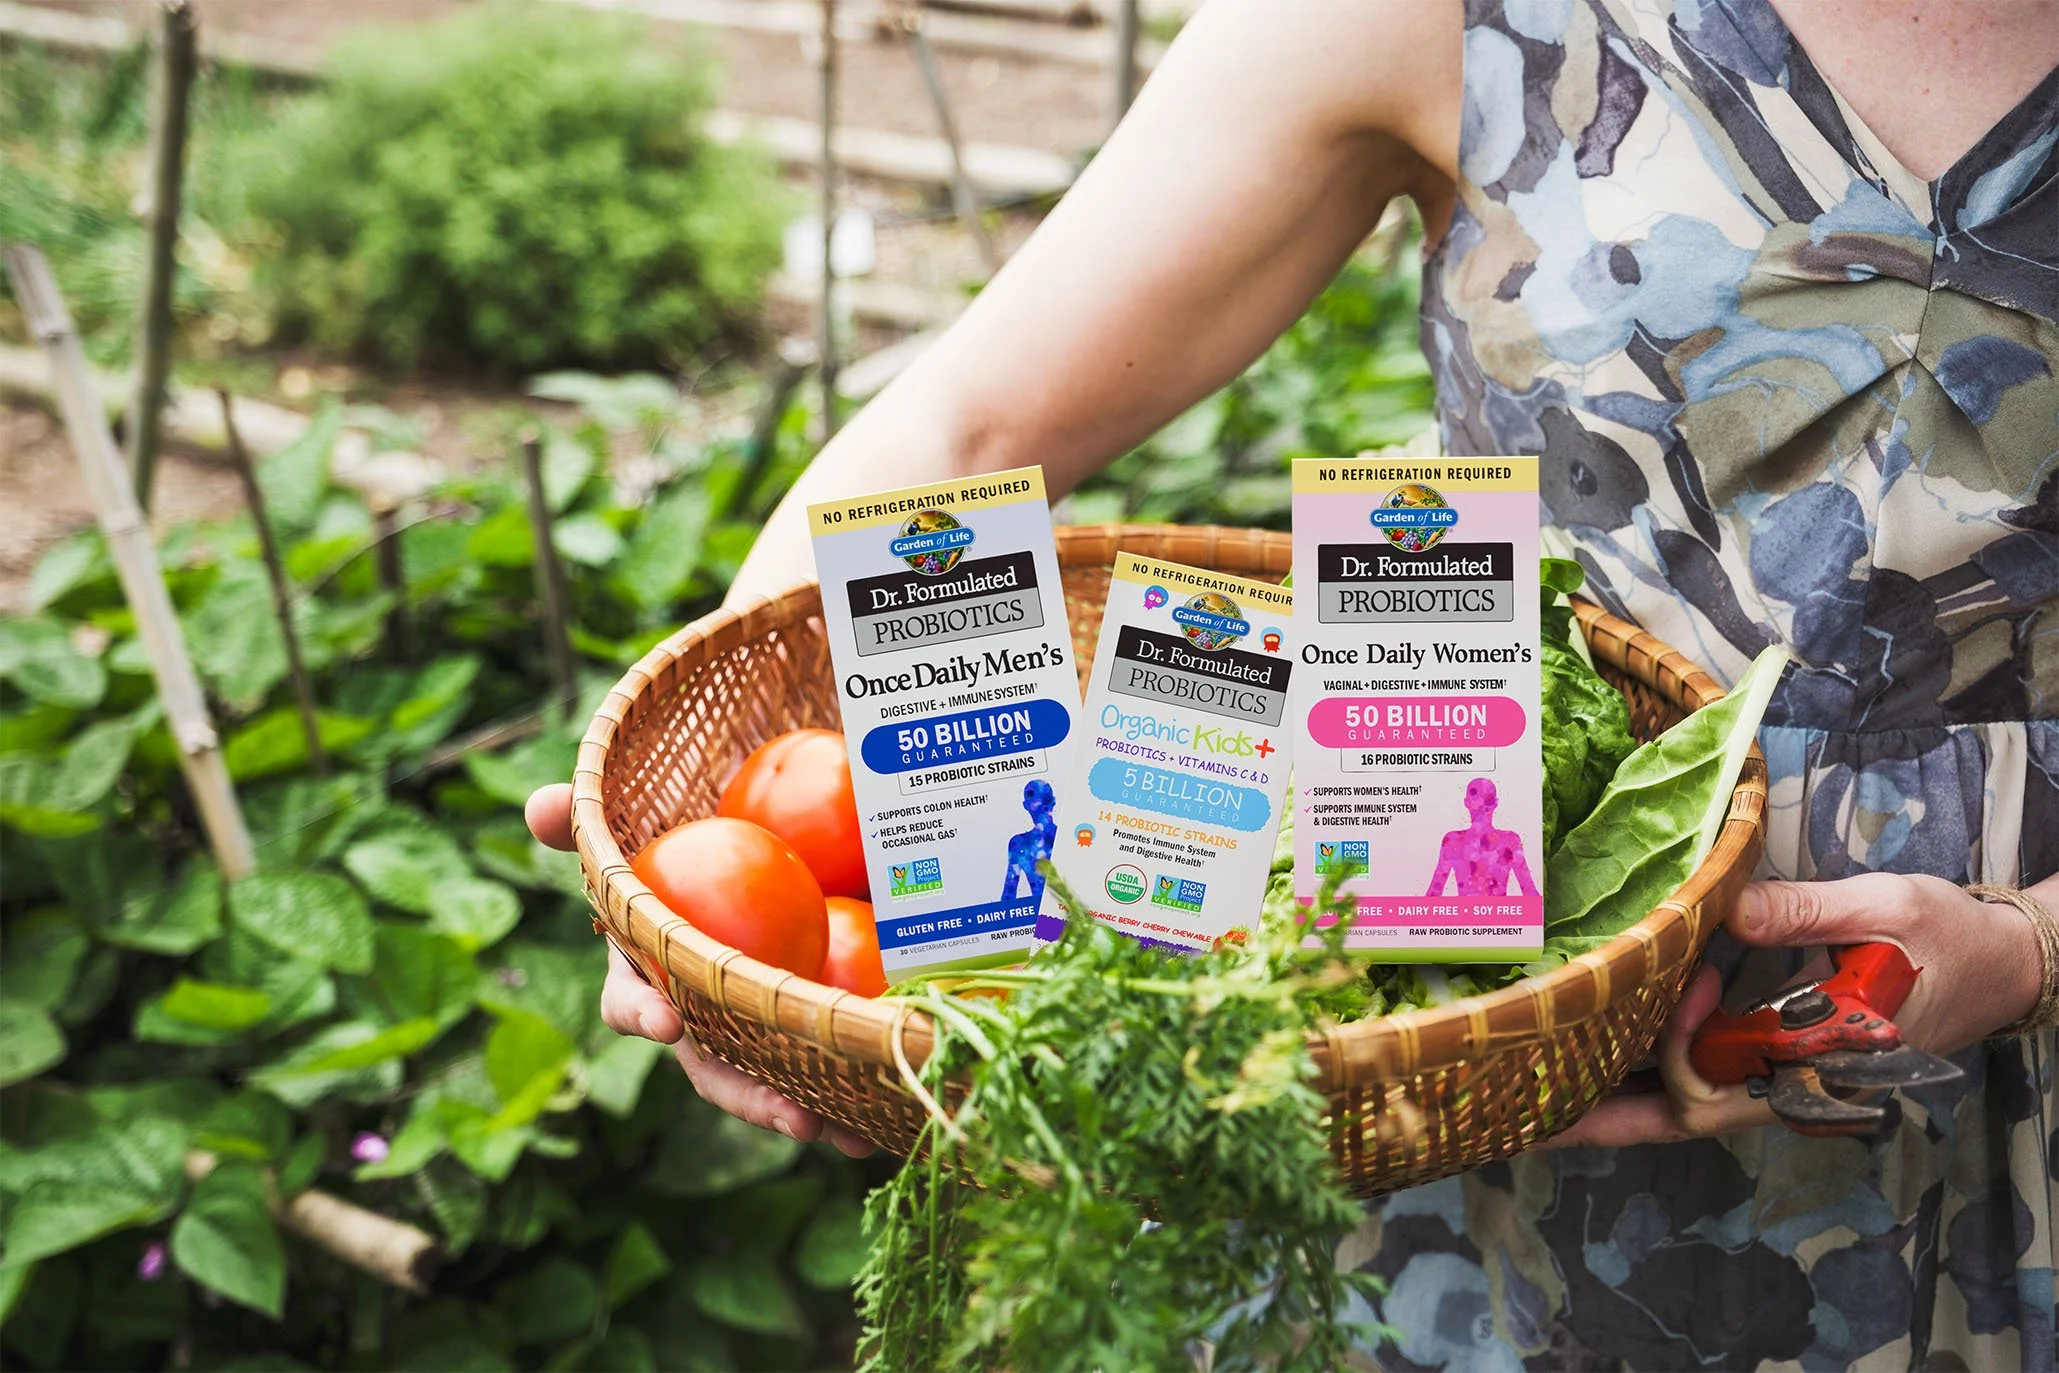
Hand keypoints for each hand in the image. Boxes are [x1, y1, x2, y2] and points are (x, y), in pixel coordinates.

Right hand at [525, 783, 874, 1156]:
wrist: (730, 860)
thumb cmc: (671, 853)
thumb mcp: (627, 831)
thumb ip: (585, 820)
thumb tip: (541, 806)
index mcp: (642, 977)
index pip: (628, 1002)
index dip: (641, 1014)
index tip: (667, 1022)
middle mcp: (695, 1019)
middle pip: (715, 1070)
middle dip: (752, 1099)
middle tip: (795, 1118)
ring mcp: (747, 1034)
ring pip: (775, 1085)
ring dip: (814, 1114)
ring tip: (854, 1137)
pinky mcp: (797, 1032)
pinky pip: (823, 1067)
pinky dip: (856, 1093)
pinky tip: (895, 1113)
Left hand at [1546, 872, 2044, 1147]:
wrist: (2002, 966)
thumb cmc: (1948, 938)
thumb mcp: (1885, 908)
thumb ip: (1804, 909)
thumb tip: (1725, 902)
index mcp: (1818, 1060)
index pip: (1716, 1084)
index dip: (1681, 1038)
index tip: (1687, 973)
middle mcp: (1793, 1087)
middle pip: (1681, 1117)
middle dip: (1603, 1113)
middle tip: (1521, 1106)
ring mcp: (1786, 1084)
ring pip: (1687, 1109)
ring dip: (1617, 1102)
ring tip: (1537, 1094)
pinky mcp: (1783, 1066)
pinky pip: (1708, 1083)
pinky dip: (1652, 1074)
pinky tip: (1601, 1060)